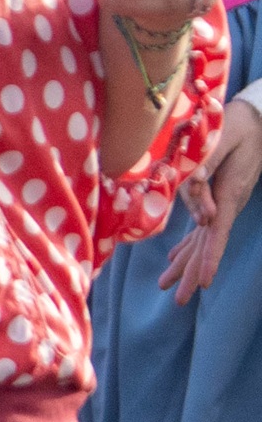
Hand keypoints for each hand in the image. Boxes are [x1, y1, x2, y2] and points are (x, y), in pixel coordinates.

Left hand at [165, 97, 261, 303]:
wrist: (255, 121)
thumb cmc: (236, 126)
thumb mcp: (221, 140)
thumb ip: (205, 164)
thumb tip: (191, 186)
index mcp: (228, 195)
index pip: (217, 234)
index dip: (210, 258)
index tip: (205, 282)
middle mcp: (226, 205)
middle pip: (208, 245)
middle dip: (192, 272)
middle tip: (177, 300)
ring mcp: (223, 204)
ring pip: (202, 240)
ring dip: (185, 264)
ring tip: (168, 287)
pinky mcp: (217, 198)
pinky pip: (201, 228)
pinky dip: (188, 245)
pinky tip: (174, 257)